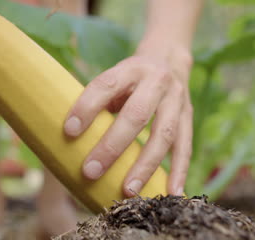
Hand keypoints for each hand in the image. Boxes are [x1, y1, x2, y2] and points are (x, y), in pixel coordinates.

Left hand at [64, 44, 193, 196]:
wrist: (168, 61)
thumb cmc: (129, 80)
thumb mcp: (114, 78)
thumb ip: (97, 101)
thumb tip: (65, 137)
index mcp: (130, 69)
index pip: (106, 85)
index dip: (87, 107)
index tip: (68, 131)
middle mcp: (156, 81)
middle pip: (136, 114)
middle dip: (112, 146)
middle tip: (90, 171)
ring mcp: (177, 100)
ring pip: (164, 134)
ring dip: (145, 165)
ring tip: (128, 191)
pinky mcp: (189, 117)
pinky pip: (185, 146)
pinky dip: (179, 171)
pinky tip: (172, 193)